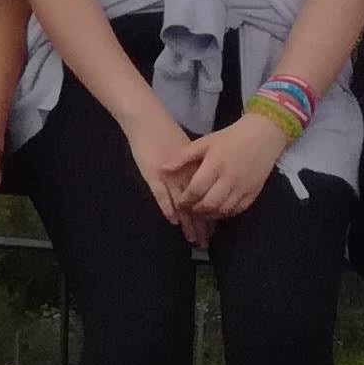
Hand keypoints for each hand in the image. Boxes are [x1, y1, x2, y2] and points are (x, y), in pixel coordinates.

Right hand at [122, 109, 199, 231]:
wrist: (149, 122)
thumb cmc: (167, 134)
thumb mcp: (187, 152)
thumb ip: (195, 168)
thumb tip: (208, 184)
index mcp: (197, 171)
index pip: (207, 198)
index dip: (210, 214)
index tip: (214, 230)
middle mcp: (186, 176)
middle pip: (197, 205)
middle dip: (201, 225)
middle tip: (206, 242)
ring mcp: (170, 176)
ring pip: (182, 205)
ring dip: (188, 223)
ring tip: (193, 239)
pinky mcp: (153, 175)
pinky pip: (162, 195)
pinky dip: (168, 208)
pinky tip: (173, 221)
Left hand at [172, 109, 288, 231]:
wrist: (262, 137)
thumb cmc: (229, 139)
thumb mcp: (204, 143)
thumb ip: (183, 157)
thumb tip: (162, 169)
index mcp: (215, 165)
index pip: (196, 189)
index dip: (185, 200)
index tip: (178, 203)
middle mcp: (230, 179)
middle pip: (209, 203)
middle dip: (195, 210)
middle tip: (188, 210)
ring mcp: (243, 187)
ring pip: (224, 210)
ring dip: (209, 214)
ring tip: (200, 211)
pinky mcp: (254, 193)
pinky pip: (238, 210)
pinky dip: (226, 213)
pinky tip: (217, 210)